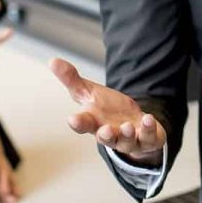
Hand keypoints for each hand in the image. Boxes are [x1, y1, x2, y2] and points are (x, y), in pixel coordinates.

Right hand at [49, 57, 165, 164]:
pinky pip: (148, 137)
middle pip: (105, 138)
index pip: (83, 124)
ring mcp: (128, 139)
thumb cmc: (107, 110)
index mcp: (94, 123)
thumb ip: (72, 80)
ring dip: (126, 134)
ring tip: (127, 126)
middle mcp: (110, 134)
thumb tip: (52, 61)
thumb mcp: (89, 93)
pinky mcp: (146, 139)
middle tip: (104, 130)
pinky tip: (148, 118)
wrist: (133, 125)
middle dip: (105, 136)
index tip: (72, 119)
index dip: (78, 123)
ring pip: (126, 141)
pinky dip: (148, 129)